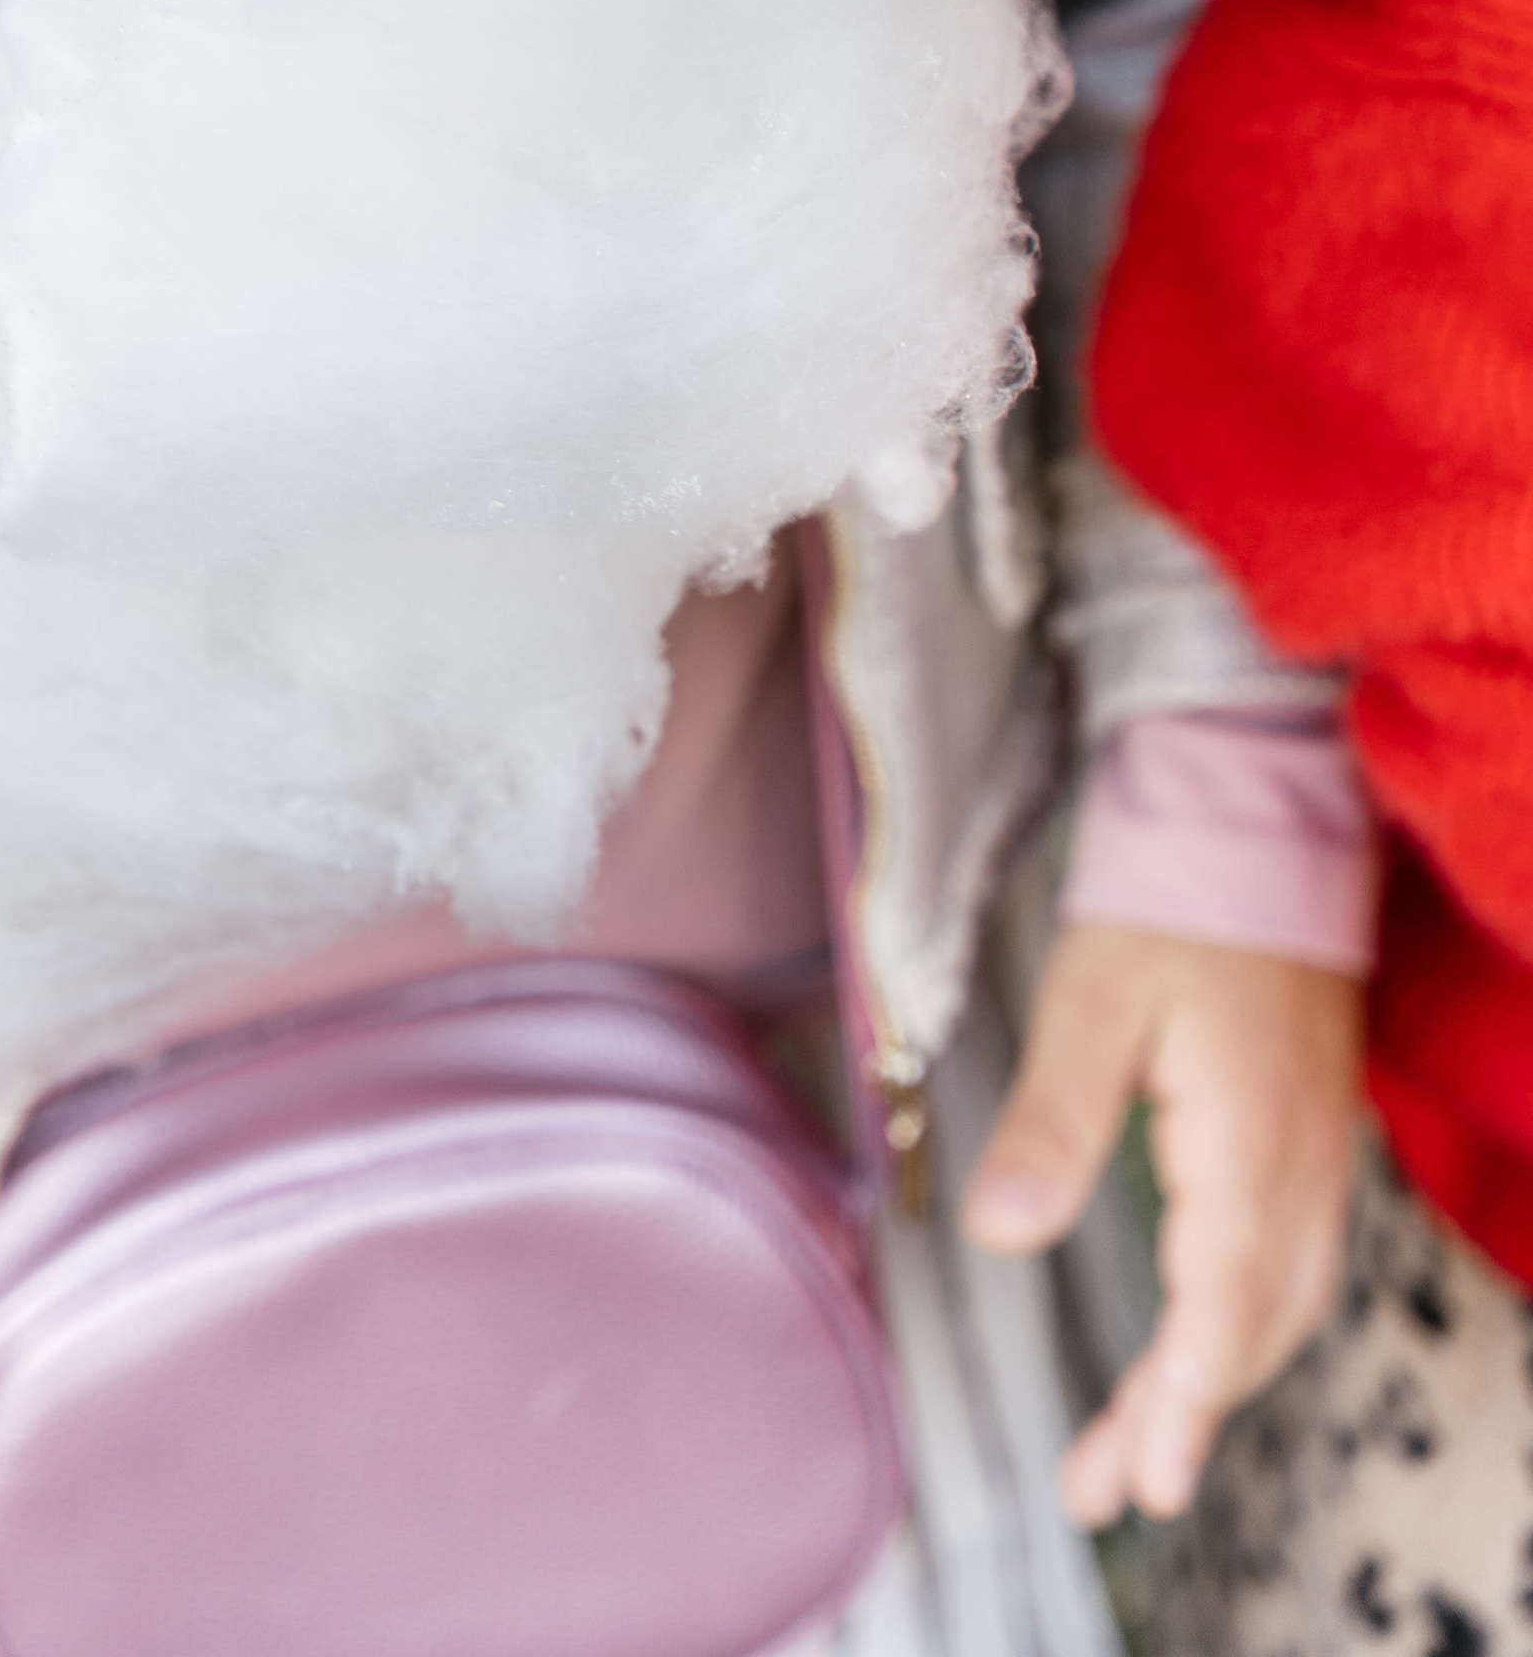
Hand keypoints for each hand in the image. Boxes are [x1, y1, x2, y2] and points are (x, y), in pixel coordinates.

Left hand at [959, 921, 1358, 1525]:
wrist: (1256, 824)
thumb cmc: (1167, 906)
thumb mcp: (1090, 1002)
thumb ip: (1052, 1119)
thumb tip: (1001, 1234)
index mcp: (1248, 1146)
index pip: (1222, 1310)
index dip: (1178, 1405)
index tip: (1139, 1484)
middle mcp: (1299, 1169)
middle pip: (1250, 1332)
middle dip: (1179, 1421)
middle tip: (1105, 1491)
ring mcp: (1315, 1157)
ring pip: (1276, 1309)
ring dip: (1209, 1386)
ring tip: (1135, 1452)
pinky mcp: (1306, 1139)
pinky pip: (1287, 1268)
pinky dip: (1240, 1331)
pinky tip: (1199, 1352)